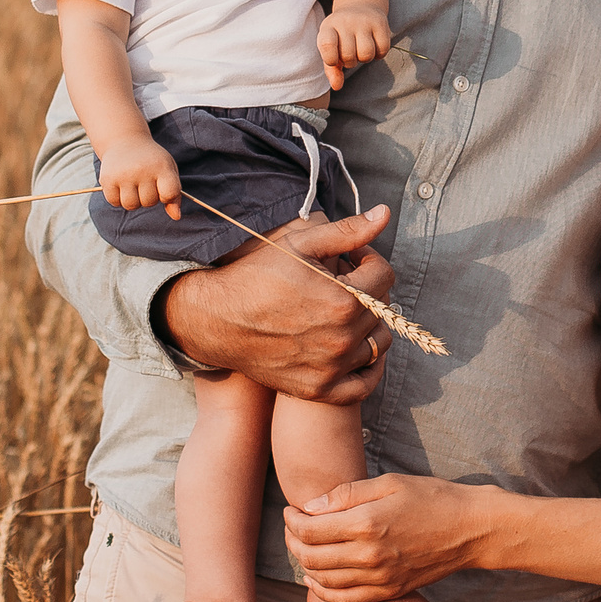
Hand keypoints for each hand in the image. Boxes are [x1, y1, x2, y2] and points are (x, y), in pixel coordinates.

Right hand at [99, 136, 180, 217]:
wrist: (124, 141)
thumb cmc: (151, 160)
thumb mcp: (167, 170)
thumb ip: (174, 194)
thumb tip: (176, 217)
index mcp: (161, 166)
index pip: (169, 194)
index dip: (166, 196)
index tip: (162, 188)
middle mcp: (142, 169)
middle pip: (149, 202)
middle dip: (148, 197)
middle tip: (145, 182)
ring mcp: (123, 174)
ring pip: (131, 205)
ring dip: (133, 200)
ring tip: (134, 186)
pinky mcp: (107, 179)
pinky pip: (115, 202)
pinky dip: (118, 198)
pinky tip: (121, 185)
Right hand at [156, 207, 398, 404]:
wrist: (216, 319)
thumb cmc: (257, 276)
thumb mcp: (301, 244)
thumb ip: (348, 231)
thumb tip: (384, 213)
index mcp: (343, 300)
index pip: (384, 275)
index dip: (369, 259)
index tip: (351, 258)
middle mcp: (342, 338)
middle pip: (383, 309)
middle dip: (368, 289)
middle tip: (344, 281)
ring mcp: (331, 368)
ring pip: (378, 344)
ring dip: (369, 325)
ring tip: (346, 311)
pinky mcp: (318, 388)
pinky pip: (363, 385)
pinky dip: (368, 369)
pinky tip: (356, 348)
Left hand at [282, 475, 494, 601]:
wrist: (469, 529)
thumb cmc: (432, 498)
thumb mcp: (389, 483)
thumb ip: (346, 494)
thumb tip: (310, 506)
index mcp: (366, 524)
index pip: (309, 530)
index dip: (292, 520)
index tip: (291, 511)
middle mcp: (368, 556)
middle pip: (311, 556)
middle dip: (293, 541)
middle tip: (292, 528)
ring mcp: (379, 578)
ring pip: (323, 580)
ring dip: (305, 565)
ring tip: (303, 548)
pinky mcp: (389, 591)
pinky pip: (345, 599)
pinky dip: (324, 591)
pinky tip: (318, 578)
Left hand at [318, 7, 391, 90]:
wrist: (359, 5)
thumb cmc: (341, 34)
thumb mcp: (331, 48)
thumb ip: (332, 69)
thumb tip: (337, 86)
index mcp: (328, 27)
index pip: (327, 45)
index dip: (331, 59)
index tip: (333, 60)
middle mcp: (345, 21)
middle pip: (349, 55)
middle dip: (350, 61)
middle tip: (350, 53)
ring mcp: (364, 21)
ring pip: (366, 54)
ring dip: (364, 59)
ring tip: (361, 50)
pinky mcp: (380, 22)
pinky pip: (383, 49)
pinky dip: (379, 54)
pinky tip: (374, 46)